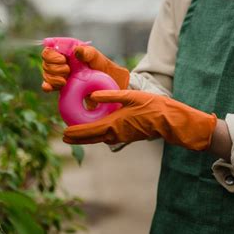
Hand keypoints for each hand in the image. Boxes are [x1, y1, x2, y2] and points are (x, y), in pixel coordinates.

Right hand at [41, 46, 129, 91]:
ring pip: (45, 73)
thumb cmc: (103, 67)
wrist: (107, 85)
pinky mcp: (60, 85)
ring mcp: (60, 72)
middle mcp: (61, 59)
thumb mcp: (97, 58)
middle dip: (54, 67)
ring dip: (53, 78)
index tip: (63, 60)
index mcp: (67, 49)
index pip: (50, 48)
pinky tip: (49, 88)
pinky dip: (47, 86)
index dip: (52, 55)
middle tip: (68, 71)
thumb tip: (77, 50)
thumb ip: (88, 53)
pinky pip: (47, 85)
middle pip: (45, 61)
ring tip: (65, 81)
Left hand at [63, 90, 217, 150]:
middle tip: (65, 137)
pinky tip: (96, 129)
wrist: (169, 121)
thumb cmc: (153, 106)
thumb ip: (110, 95)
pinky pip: (107, 137)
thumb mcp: (130, 96)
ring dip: (87, 137)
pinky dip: (97, 135)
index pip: (88, 131)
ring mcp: (121, 136)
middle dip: (77, 138)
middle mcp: (115, 134)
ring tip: (76, 133)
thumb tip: (92, 95)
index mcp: (113, 124)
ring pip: (99, 138)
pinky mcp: (127, 136)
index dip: (75, 133)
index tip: (64, 134)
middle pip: (91, 138)